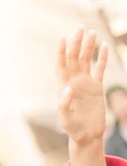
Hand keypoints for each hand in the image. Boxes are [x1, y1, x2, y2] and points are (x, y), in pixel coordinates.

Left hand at [56, 27, 108, 145]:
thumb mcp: (65, 119)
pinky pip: (99, 69)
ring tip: (92, 32)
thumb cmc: (73, 129)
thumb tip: (67, 89)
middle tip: (81, 29)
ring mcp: (85, 84)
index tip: (63, 39)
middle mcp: (74, 83)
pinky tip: (104, 46)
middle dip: (77, 44)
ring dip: (89, 47)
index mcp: (64, 87)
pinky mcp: (97, 87)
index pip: (61, 66)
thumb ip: (64, 104)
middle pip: (74, 59)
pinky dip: (102, 58)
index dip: (61, 53)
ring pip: (86, 61)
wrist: (86, 136)